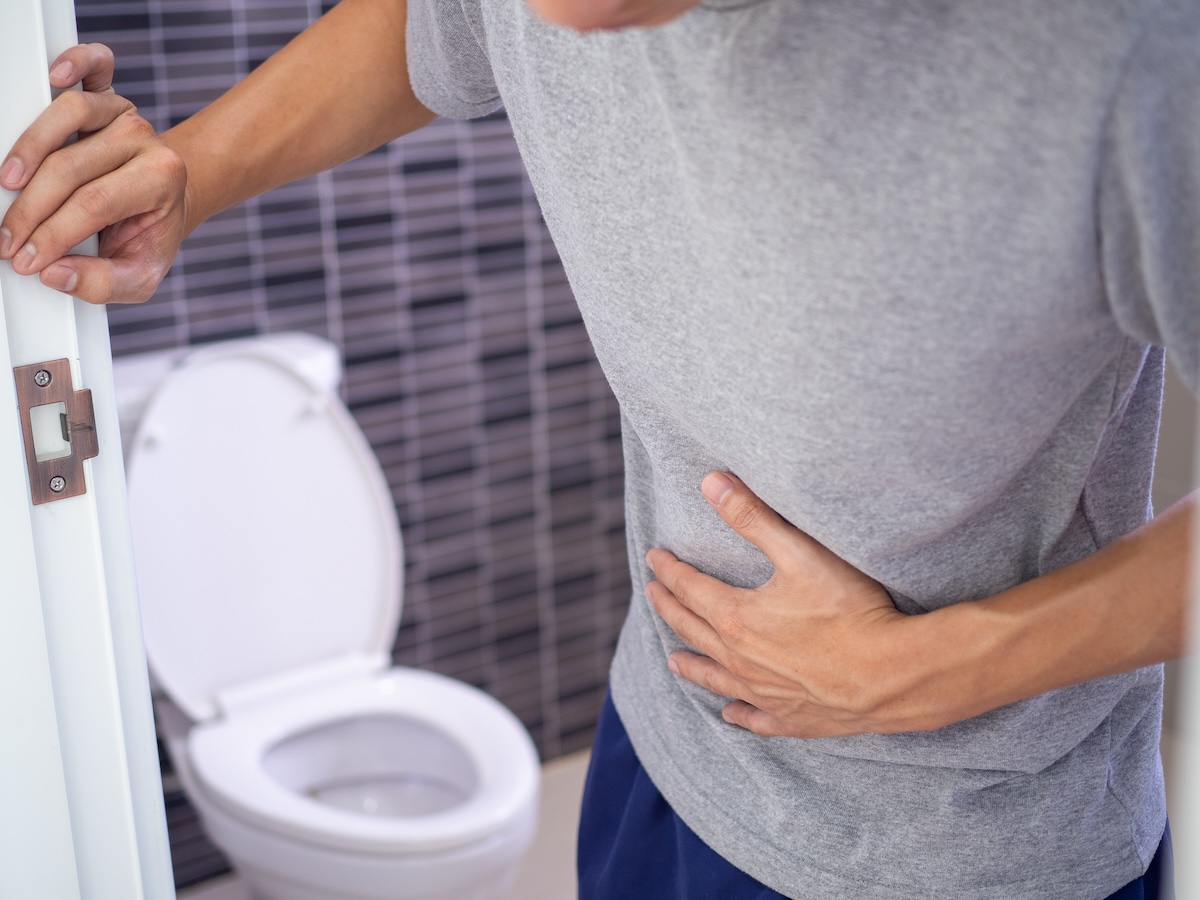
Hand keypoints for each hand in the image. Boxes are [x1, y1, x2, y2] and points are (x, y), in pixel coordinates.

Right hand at [0, 43, 187, 303]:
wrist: (168, 204)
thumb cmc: (149, 235)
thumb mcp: (140, 275)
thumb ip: (104, 283)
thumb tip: (56, 274)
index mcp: (160, 182)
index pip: (94, 205)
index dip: (52, 234)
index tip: (27, 260)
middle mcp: (144, 142)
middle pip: (72, 167)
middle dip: (30, 210)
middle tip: (8, 242)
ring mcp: (125, 115)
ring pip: (70, 114)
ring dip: (30, 148)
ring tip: (7, 185)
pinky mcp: (108, 96)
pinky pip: (96, 67)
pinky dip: (75, 63)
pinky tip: (53, 77)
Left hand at [646, 472, 936, 738]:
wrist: (889, 675)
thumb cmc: (849, 610)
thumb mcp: (799, 553)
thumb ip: (752, 516)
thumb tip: (710, 483)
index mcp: (736, 617)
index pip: (690, 588)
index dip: (670, 570)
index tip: (655, 558)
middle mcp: (740, 659)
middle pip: (692, 629)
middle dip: (669, 608)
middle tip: (653, 594)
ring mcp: (763, 693)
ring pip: (714, 677)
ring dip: (691, 664)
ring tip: (672, 660)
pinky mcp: (790, 718)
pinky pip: (754, 717)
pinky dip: (738, 713)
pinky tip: (730, 713)